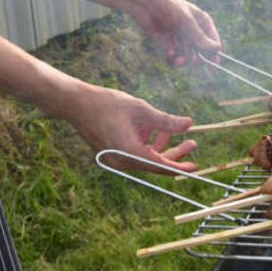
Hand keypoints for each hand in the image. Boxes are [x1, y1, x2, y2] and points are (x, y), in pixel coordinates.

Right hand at [61, 84, 196, 173]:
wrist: (76, 104)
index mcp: (130, 152)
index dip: (180, 166)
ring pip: (146, 157)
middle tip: (192, 143)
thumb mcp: (141, 109)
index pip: (160, 166)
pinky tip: (154, 128)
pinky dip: (147, 143)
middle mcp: (122, 160)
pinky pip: (135, 153)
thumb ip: (165, 121)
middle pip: (155, 163)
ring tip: (175, 131)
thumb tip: (189, 124)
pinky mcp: (112, 153)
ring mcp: (116, 158)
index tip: (195, 166)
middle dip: (174, 154)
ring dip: (161, 146)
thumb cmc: (107, 104)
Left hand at [132, 0, 220, 65]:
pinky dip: (172, 58)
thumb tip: (217, 49)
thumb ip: (200, 37)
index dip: (214, 53)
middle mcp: (192, 31)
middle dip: (199, 58)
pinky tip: (169, 54)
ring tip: (179, 61)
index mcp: (202, 22)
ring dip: (184, 60)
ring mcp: (180, 38)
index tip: (213, 65)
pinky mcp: (167, 44)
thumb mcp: (186, 22)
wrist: (144, 3)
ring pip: (188, 56)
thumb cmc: (169, 6)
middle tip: (195, 61)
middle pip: (201, 51)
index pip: (213, 41)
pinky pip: (174, 57)